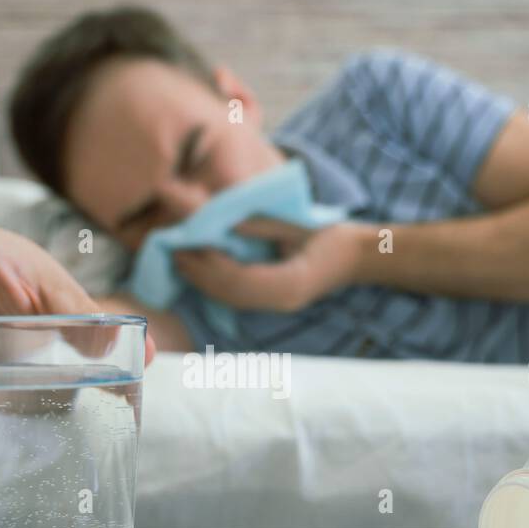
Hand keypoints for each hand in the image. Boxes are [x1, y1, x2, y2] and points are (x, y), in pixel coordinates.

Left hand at [173, 218, 373, 312]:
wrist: (357, 256)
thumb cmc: (330, 235)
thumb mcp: (294, 224)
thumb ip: (259, 225)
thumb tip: (220, 222)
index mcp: (292, 283)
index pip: (239, 279)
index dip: (208, 264)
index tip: (184, 245)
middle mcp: (282, 300)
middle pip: (230, 293)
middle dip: (197, 273)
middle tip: (171, 250)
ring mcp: (279, 305)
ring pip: (231, 298)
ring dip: (201, 279)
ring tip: (178, 257)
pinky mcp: (273, 301)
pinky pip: (238, 296)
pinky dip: (215, 282)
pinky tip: (199, 266)